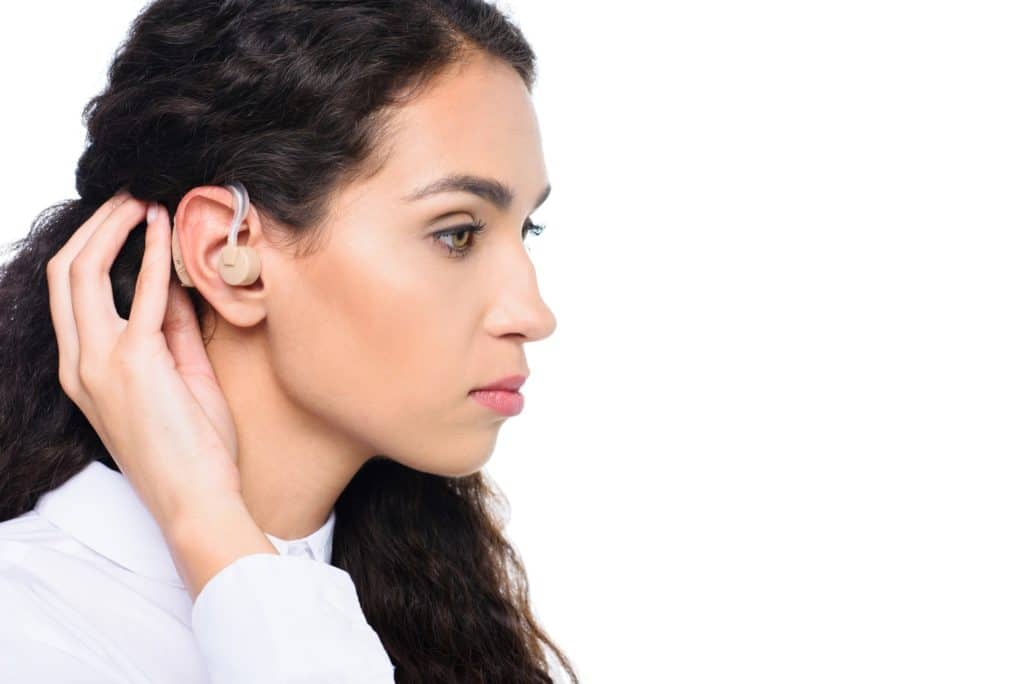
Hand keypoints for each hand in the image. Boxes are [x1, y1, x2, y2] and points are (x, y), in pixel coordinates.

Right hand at [46, 192, 242, 530]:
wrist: (197, 501)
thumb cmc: (193, 450)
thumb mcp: (178, 380)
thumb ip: (171, 332)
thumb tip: (174, 283)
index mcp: (81, 372)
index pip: (68, 294)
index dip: (92, 248)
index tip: (125, 220)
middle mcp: (78, 365)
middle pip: (63, 274)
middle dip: (94, 226)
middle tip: (130, 198)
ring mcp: (99, 364)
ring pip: (82, 273)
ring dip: (114, 229)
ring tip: (144, 202)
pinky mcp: (136, 364)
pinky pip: (142, 294)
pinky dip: (153, 255)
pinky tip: (167, 230)